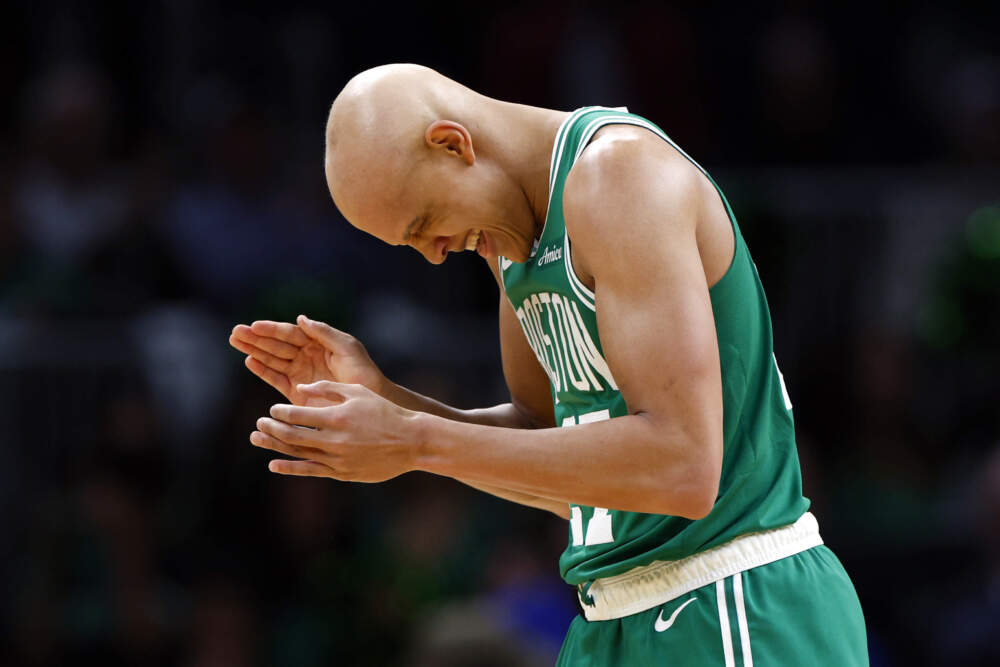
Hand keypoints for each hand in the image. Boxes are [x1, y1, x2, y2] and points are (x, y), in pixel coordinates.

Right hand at [229, 315, 385, 405]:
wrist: (369, 400)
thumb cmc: (362, 371)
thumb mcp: (347, 347)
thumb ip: (324, 333)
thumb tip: (300, 318)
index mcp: (316, 343)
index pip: (290, 333)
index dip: (272, 329)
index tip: (254, 326)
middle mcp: (305, 356)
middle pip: (276, 345)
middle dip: (255, 338)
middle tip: (235, 332)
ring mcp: (300, 374)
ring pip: (272, 360)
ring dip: (254, 351)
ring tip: (235, 341)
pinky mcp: (296, 393)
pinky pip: (276, 379)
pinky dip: (263, 371)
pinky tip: (250, 362)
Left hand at [250, 381, 420, 482]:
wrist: (411, 441)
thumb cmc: (385, 412)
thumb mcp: (358, 392)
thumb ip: (327, 388)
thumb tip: (300, 388)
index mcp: (336, 417)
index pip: (297, 414)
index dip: (280, 412)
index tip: (274, 409)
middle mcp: (333, 440)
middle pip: (291, 435)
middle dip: (271, 428)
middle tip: (259, 423)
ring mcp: (336, 459)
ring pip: (297, 454)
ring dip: (274, 447)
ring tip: (257, 439)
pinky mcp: (342, 473)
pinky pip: (310, 471)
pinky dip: (290, 468)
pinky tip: (274, 465)